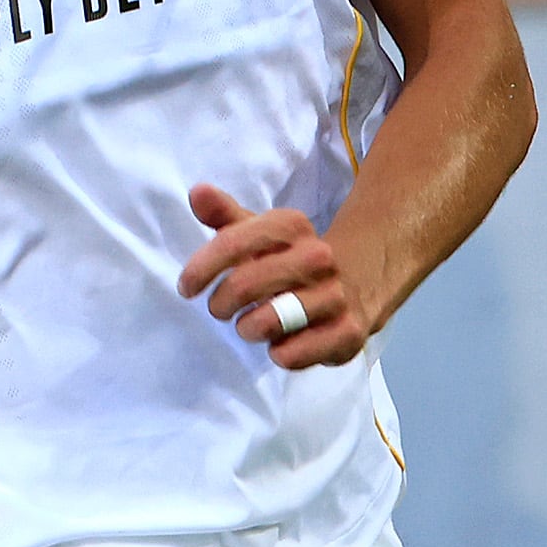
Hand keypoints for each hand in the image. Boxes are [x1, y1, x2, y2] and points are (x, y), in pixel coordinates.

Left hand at [178, 182, 364, 370]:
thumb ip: (225, 215)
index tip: (187, 287)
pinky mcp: (346, 333)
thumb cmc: (290, 260)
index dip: (201, 269)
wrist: (359, 284)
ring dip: (248, 329)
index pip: (231, 244)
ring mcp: (335, 296)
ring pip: (267, 322)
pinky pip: (292, 354)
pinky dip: (278, 354)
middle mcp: (317, 257)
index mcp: (292, 226)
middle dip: (221, 304)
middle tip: (221, 309)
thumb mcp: (260, 233)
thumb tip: (197, 192)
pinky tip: (280, 344)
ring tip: (251, 326)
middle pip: (245, 285)